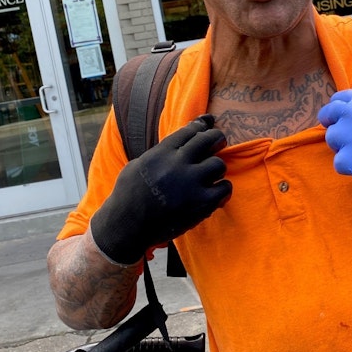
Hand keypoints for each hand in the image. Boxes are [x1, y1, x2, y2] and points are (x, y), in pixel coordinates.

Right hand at [91, 114, 231, 264]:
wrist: (126, 227)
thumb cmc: (128, 196)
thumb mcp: (138, 165)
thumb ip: (160, 152)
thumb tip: (181, 139)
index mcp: (160, 153)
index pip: (190, 131)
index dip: (201, 126)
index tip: (207, 124)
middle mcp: (176, 164)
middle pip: (209, 140)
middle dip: (216, 138)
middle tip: (219, 142)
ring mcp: (190, 184)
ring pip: (219, 164)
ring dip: (216, 169)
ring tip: (211, 176)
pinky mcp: (201, 204)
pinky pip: (225, 188)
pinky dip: (222, 190)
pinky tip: (215, 193)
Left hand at [317, 89, 351, 201]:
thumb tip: (350, 112)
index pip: (340, 98)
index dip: (336, 109)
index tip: (338, 119)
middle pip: (329, 116)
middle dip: (332, 127)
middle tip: (342, 140)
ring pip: (332, 140)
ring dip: (342, 149)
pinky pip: (338, 163)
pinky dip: (349, 168)